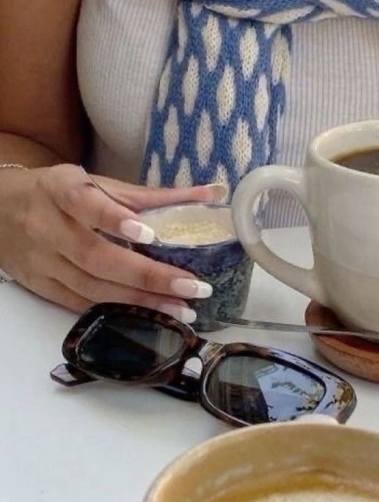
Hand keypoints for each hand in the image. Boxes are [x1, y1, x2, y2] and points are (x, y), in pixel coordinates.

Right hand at [0, 164, 225, 321]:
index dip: (113, 218)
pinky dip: (117, 312)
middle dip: (146, 276)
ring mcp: (43, 262)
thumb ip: (152, 194)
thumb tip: (212, 194)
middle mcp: (48, 227)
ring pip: (91, 287)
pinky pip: (81, 305)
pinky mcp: (43, 287)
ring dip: (139, 303)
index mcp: (61, 190)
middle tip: (191, 287)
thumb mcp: (98, 183)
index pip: (85, 203)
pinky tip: (150, 318)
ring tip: (182, 310)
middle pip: (95, 256)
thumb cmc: (59, 193)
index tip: (149, 233)